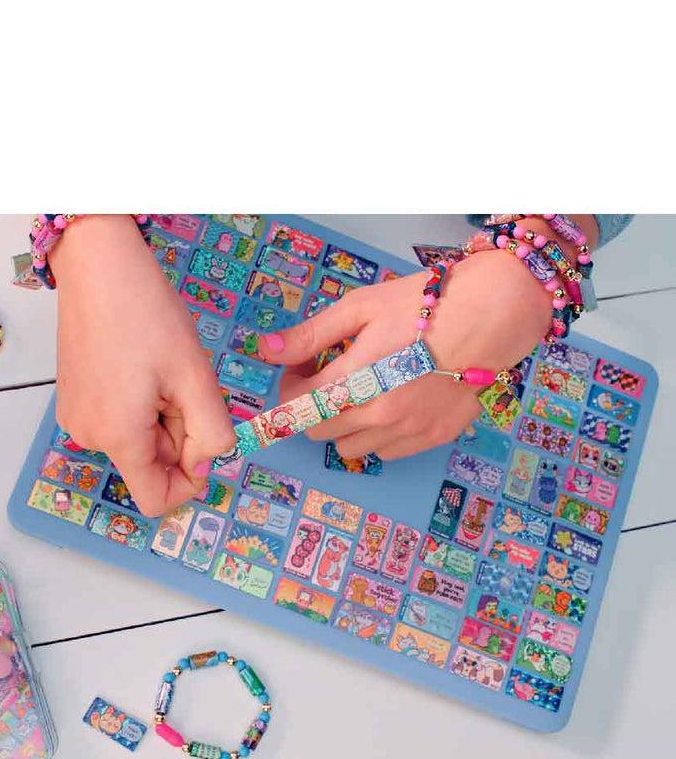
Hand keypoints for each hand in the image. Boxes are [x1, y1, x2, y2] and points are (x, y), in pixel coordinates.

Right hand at [51, 216, 234, 515]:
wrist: (98, 265)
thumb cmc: (146, 314)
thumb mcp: (195, 376)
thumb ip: (212, 433)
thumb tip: (207, 462)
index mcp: (118, 437)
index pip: (155, 500)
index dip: (190, 481)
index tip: (205, 441)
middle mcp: (89, 436)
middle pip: (148, 465)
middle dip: (177, 435)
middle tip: (182, 383)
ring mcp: (76, 418)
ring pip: (136, 441)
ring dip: (159, 417)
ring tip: (159, 370)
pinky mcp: (73, 399)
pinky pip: (117, 420)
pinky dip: (138, 404)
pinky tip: (139, 365)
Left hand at [257, 248, 557, 460]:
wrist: (491, 315)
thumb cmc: (423, 304)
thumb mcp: (360, 308)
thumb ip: (310, 335)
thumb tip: (266, 349)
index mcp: (352, 381)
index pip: (296, 407)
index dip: (289, 388)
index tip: (300, 369)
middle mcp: (376, 415)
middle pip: (319, 431)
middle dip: (314, 406)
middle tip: (330, 376)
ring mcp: (406, 431)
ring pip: (351, 449)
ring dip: (345, 425)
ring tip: (362, 392)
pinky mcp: (432, 438)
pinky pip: (387, 453)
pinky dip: (379, 436)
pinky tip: (391, 404)